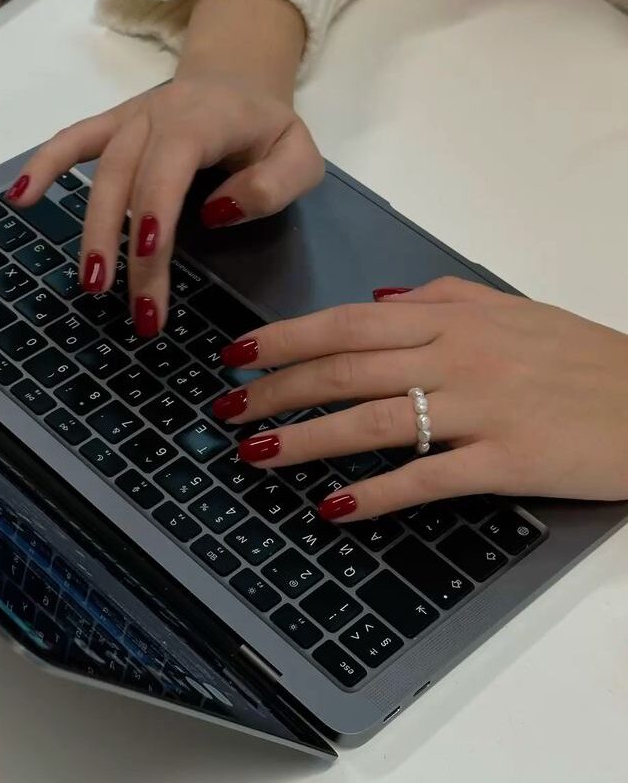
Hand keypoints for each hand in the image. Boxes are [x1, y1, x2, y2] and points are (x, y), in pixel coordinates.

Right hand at [4, 0, 319, 336]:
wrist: (240, 80)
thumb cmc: (270, 130)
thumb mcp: (300, 156)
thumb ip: (273, 186)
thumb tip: (216, 213)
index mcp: (207, 117)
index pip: (174, 161)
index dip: (156, 206)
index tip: (148, 254)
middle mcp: (160, 113)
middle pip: (131, 178)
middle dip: (127, 245)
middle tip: (136, 309)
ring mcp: (131, 118)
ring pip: (101, 172)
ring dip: (92, 230)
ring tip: (92, 285)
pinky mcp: (112, 126)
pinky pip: (71, 140)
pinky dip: (42, 165)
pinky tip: (20, 198)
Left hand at [212, 278, 627, 520]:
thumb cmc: (579, 356)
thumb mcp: (510, 309)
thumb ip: (440, 297)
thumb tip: (374, 303)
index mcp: (451, 319)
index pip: (347, 325)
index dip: (286, 339)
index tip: (238, 354)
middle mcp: (456, 357)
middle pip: (345, 371)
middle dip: (276, 391)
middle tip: (226, 410)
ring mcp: (479, 409)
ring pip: (372, 421)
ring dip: (305, 440)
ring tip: (255, 455)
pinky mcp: (505, 461)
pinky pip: (425, 478)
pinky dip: (375, 493)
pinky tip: (333, 506)